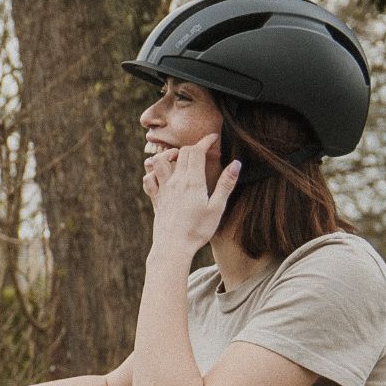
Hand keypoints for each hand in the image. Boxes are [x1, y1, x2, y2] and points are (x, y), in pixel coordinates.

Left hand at [145, 135, 239, 250]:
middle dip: (193, 147)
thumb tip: (236, 163)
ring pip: (159, 161)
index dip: (205, 141)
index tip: (213, 138)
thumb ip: (226, 184)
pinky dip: (153, 173)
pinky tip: (162, 178)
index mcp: (192, 181)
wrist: (173, 247)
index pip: (196, 151)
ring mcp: (163, 189)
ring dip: (169, 155)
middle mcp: (175, 181)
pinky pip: (149, 180)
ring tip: (179, 159)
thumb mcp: (217, 208)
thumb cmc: (198, 230)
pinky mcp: (156, 199)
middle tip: (204, 151)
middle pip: (181, 153)